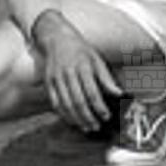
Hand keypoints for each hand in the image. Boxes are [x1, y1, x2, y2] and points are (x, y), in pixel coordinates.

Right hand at [36, 17, 122, 131]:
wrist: (57, 39)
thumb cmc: (80, 50)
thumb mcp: (97, 59)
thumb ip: (106, 77)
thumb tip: (118, 92)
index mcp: (83, 66)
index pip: (92, 92)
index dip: (99, 106)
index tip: (106, 116)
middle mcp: (68, 73)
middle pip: (78, 101)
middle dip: (88, 117)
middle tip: (96, 126)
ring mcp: (56, 79)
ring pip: (66, 105)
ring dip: (76, 119)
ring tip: (86, 127)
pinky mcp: (47, 83)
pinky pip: (55, 103)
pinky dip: (63, 114)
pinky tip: (72, 120)